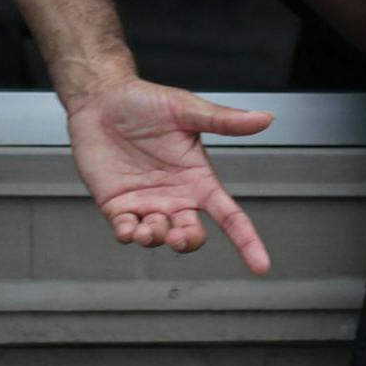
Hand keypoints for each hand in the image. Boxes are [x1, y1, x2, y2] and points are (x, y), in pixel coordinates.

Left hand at [64, 76, 273, 273]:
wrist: (102, 100)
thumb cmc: (145, 102)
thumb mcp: (187, 109)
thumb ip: (224, 120)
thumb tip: (263, 118)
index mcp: (198, 179)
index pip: (230, 216)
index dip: (247, 242)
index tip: (261, 265)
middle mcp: (175, 197)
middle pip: (192, 236)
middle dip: (187, 241)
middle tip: (179, 234)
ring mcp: (146, 204)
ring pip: (159, 238)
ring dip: (156, 237)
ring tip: (148, 225)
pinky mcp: (118, 206)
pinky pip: (126, 232)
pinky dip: (129, 235)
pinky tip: (129, 227)